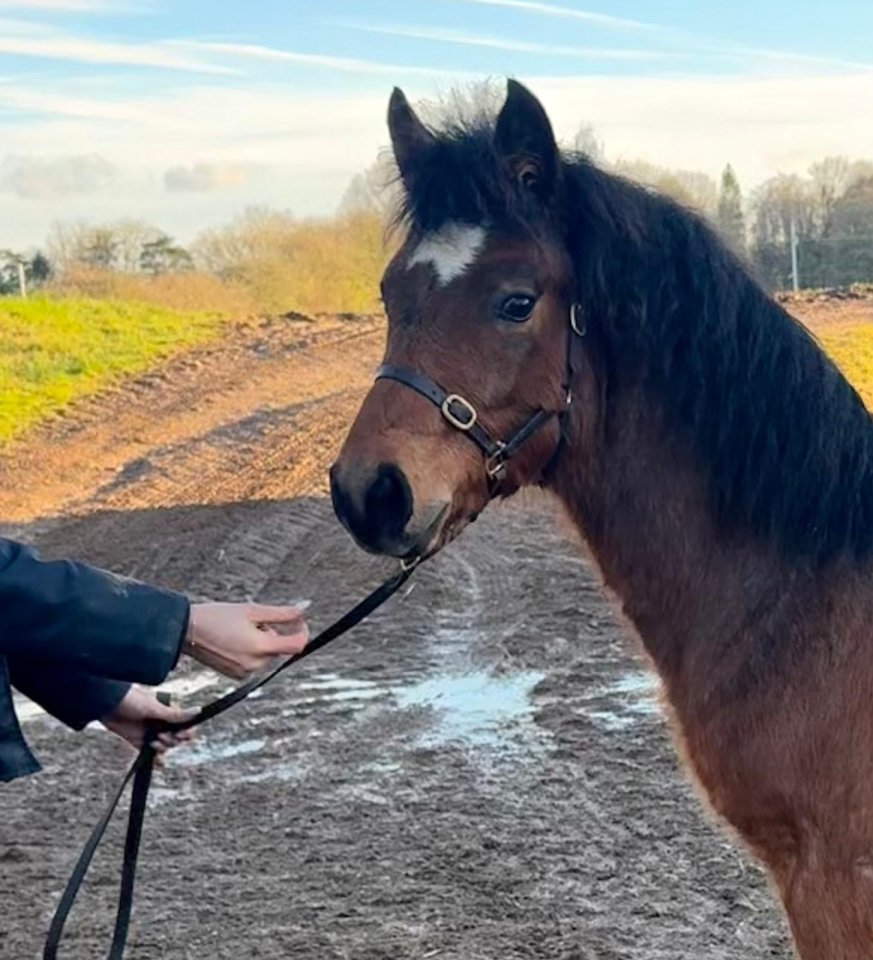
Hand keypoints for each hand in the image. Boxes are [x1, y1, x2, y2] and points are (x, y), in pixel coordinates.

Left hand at [101, 686, 192, 754]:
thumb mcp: (155, 708)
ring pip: (164, 746)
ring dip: (162, 748)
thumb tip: (198, 711)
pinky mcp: (137, 740)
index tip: (181, 735)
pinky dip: (155, 759)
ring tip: (154, 742)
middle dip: (172, 740)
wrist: (107, 703)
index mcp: (167, 712)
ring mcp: (149, 732)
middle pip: (175, 738)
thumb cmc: (132, 700)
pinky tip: (159, 763)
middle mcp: (160, 723)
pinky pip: (149, 753)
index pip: (184, 725)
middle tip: (163, 735)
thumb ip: (175, 715)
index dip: (185, 732)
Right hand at [183, 602, 308, 678]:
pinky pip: (254, 662)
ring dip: (261, 642)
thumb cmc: (218, 616)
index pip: (297, 645)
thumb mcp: (253, 610)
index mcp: (261, 648)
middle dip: (272, 633)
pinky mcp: (236, 676)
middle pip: (279, 648)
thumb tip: (305, 608)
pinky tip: (233, 641)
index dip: (302, 630)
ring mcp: (245, 673)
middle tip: (251, 622)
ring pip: (267, 655)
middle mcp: (255, 665)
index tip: (297, 620)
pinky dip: (251, 651)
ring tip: (238, 631)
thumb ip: (283, 613)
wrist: (186, 631)